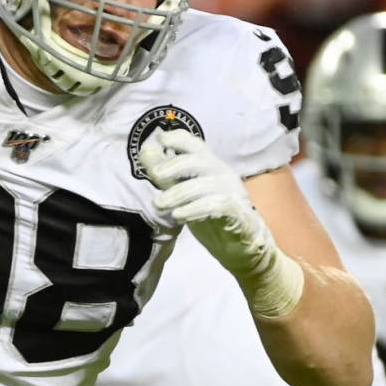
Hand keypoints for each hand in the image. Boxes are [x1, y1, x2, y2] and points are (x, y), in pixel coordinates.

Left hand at [138, 129, 275, 276]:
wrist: (240, 246)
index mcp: (209, 165)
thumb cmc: (209, 216)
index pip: (195, 144)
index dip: (177, 138)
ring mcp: (232, 191)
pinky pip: (214, 205)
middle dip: (174, 164)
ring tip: (159, 204)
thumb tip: (145, 150)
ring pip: (203, 184)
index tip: (160, 139)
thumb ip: (165, 175)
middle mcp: (222, 173)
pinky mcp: (236, 210)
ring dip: (177, 193)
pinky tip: (178, 216)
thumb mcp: (182, 193)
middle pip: (198, 159)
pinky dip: (193, 209)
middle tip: (155, 175)